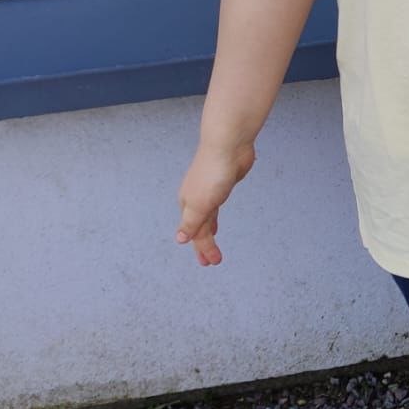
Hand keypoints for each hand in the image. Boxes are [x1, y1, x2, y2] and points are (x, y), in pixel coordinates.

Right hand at [176, 140, 255, 265]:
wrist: (228, 146)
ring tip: (212, 248)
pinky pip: (215, 208)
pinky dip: (214, 219)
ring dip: (209, 234)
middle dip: (204, 246)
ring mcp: (208, 192)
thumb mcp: (201, 204)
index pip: (195, 233)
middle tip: (211, 262)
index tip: (212, 262)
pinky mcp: (221, 185)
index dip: (203, 249)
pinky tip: (215, 223)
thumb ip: (192, 223)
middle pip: (199, 228)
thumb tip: (180, 240)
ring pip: (207, 219)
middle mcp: (194, 199)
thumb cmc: (213, 173)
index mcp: (187, 204)